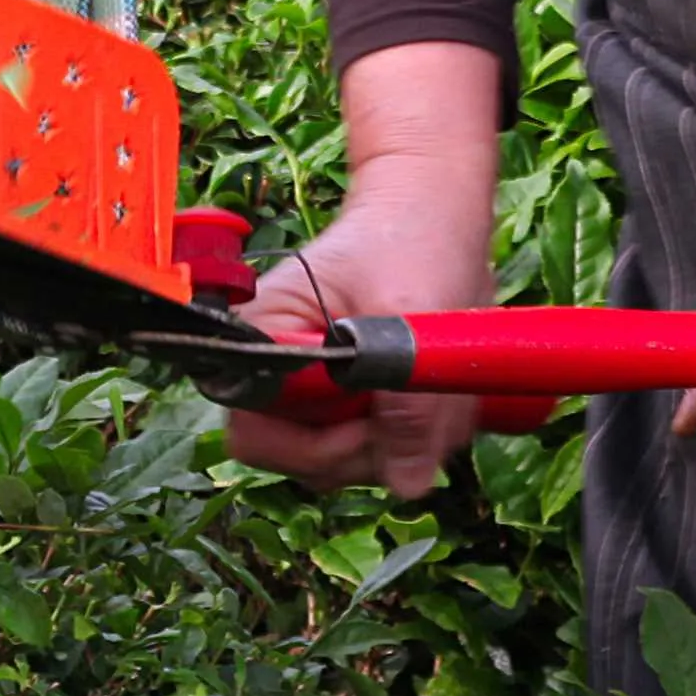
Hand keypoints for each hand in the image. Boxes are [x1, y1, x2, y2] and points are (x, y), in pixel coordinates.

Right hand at [217, 39, 501, 501]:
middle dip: (372, 445)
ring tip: (437, 383)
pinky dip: (422, 434)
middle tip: (420, 403)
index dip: (312, 446)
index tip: (369, 420)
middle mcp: (282, 373)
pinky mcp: (358, 399)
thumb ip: (408, 403)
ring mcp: (322, 391)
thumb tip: (408, 482)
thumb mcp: (411, 315)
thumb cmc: (410, 239)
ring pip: (354, 460)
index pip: (255, 433)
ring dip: (407, 439)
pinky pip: (387, 448)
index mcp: (264, 338)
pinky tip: (441, 390)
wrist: (436, 213)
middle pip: (308, 460)